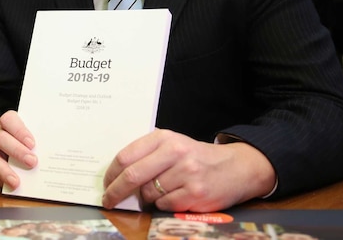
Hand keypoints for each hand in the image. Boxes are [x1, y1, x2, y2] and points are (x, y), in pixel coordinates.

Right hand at [0, 111, 36, 189]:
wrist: (2, 142)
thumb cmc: (21, 137)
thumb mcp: (28, 132)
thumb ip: (36, 138)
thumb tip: (49, 150)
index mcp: (7, 120)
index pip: (10, 121)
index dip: (20, 132)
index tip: (32, 144)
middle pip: (1, 139)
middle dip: (17, 151)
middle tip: (32, 162)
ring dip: (4, 170)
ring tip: (16, 182)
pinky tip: (8, 185)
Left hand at [102, 129, 275, 211]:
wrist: (236, 167)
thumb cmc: (196, 157)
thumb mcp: (171, 145)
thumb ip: (146, 155)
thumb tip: (116, 176)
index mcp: (163, 138)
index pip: (125, 157)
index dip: (110, 174)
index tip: (105, 185)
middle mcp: (174, 152)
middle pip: (132, 176)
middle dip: (115, 192)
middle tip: (108, 201)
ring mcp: (186, 173)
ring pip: (149, 193)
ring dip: (146, 199)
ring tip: (157, 193)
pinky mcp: (195, 193)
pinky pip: (165, 205)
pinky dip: (163, 205)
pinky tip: (174, 197)